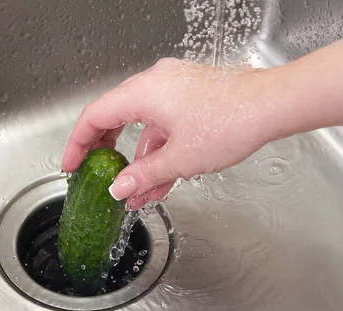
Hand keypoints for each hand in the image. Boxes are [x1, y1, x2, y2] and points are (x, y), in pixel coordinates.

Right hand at [61, 58, 276, 208]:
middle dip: (105, 153)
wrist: (272, 106)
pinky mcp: (190, 98)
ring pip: (142, 127)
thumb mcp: (178, 159)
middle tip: (95, 174)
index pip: (94, 117)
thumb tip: (119, 188)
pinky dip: (158, 151)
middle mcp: (154, 85)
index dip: (77, 145)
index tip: (70, 165)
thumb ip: (142, 175)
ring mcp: (173, 90)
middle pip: (114, 119)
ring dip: (138, 161)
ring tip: (136, 193)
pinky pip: (163, 125)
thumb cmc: (231, 121)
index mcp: (142, 93)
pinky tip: (160, 179)